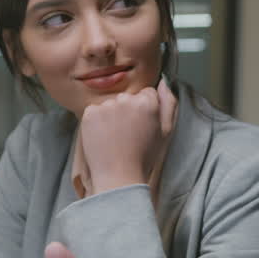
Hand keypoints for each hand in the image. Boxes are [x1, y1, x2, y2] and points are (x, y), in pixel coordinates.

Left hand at [78, 79, 177, 194]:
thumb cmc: (144, 157)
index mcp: (147, 102)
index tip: (142, 126)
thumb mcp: (166, 131)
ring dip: (112, 116)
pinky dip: (97, 122)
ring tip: (115, 138)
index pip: (146, 93)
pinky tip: (103, 137)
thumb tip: (163, 81)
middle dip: (128, 111)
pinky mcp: (89, 114)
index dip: (145, 110)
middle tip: (128, 135)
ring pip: (110, 104)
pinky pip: (95, 111)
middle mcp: (126, 100)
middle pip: (127, 98)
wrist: (118, 176)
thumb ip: (168, 102)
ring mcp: (106, 106)